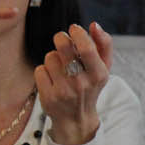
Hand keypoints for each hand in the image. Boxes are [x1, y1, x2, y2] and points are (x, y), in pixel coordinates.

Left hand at [36, 22, 112, 144]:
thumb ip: (104, 45)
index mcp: (99, 74)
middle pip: (63, 47)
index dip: (78, 33)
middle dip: (60, 38)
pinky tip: (52, 79)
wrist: (76, 119)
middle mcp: (81, 84)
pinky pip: (40, 70)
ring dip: (53, 58)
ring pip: (50, 57)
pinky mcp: (48, 97)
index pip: (86, 48)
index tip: (74, 29)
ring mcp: (63, 91)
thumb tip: (95, 25)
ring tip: (60, 68)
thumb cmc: (90, 86)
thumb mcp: (104, 68)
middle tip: (62, 40)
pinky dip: (44, 71)